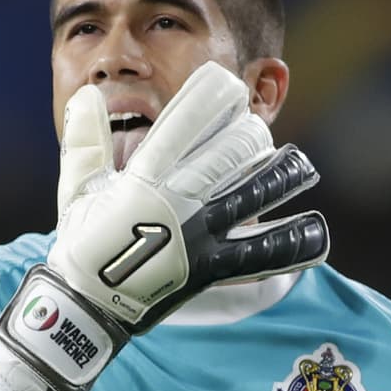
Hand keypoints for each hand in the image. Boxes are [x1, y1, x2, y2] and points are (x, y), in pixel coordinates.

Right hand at [0, 61, 328, 390]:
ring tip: (297, 164)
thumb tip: (90, 92)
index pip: (180, 128)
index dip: (207, 100)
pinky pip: (258, 254)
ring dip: (277, 175)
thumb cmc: (81, 244)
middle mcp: (176, 203)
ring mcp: (198, 236)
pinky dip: (288, 243)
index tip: (226, 82)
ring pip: (248, 194)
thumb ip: (85, 139)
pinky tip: (315, 230)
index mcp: (143, 180)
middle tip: (254, 129)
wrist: (87, 307)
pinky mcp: (211, 268)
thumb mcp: (76, 188)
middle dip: (247, 135)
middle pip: (226, 155)